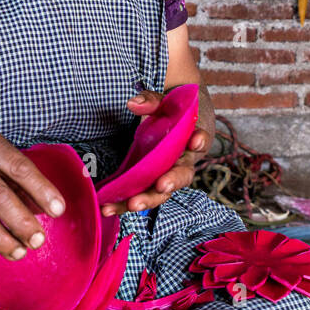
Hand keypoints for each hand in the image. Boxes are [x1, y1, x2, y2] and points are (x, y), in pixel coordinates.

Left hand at [99, 88, 209, 217]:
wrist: (175, 125)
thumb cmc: (173, 113)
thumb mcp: (164, 102)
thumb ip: (151, 101)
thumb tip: (132, 103)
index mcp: (192, 139)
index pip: (200, 139)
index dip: (199, 140)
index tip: (195, 141)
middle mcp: (183, 162)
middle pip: (181, 175)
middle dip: (171, 182)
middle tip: (161, 186)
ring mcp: (165, 175)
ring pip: (161, 192)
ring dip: (146, 200)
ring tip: (130, 205)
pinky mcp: (149, 183)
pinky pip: (140, 195)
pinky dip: (125, 203)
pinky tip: (109, 208)